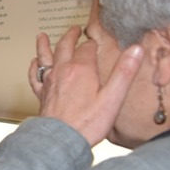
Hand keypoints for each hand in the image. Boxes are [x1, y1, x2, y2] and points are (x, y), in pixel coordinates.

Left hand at [28, 26, 142, 145]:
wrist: (61, 139)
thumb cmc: (87, 123)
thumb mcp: (113, 97)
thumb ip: (124, 72)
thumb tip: (135, 50)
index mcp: (81, 70)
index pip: (87, 48)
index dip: (92, 43)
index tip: (96, 40)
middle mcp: (62, 72)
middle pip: (65, 47)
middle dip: (70, 37)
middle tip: (74, 29)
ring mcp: (50, 82)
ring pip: (45, 58)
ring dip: (44, 46)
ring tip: (41, 36)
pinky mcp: (42, 94)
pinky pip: (35, 76)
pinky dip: (34, 67)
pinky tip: (34, 64)